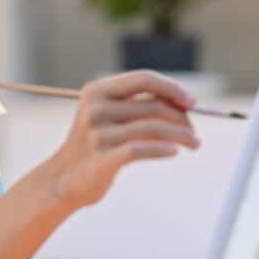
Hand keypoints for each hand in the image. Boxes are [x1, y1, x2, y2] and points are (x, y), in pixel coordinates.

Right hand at [48, 70, 199, 210]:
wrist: (64, 180)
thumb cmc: (96, 146)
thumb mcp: (109, 116)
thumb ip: (139, 105)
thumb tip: (184, 103)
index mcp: (96, 91)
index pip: (143, 79)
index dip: (172, 88)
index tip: (191, 103)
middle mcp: (95, 109)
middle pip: (153, 106)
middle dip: (181, 118)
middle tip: (194, 131)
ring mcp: (97, 134)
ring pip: (153, 128)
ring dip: (181, 136)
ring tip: (194, 143)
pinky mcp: (101, 159)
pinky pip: (140, 149)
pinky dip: (162, 150)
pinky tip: (173, 153)